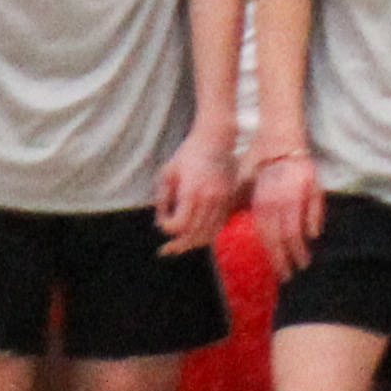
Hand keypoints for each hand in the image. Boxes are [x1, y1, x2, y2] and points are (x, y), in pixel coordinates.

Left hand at [152, 124, 233, 252]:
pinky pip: (219, 225)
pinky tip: (197, 235)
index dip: (166, 228)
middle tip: (167, 250)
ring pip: (209, 232)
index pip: (179, 224)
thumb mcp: (167, 173)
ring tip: (181, 247)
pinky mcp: (230, 200)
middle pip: (194, 233)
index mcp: (192, 192)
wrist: (215, 140)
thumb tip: (161, 222)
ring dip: (194, 243)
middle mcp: (209, 199)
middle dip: (179, 244)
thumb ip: (163, 199)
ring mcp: (222, 200)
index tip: (161, 222)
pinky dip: (208, 234)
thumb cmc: (188, 154)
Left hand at [251, 151, 324, 278]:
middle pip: (284, 240)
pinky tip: (313, 236)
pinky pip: (315, 212)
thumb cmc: (258, 161)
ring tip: (305, 262)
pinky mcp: (313, 189)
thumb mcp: (244, 185)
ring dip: (302, 249)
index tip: (280, 272)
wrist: (279, 140)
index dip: (275, 258)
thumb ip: (243, 205)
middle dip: (288, 260)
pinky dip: (314, 225)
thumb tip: (231, 223)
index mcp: (262, 205)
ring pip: (300, 230)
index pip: (269, 239)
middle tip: (291, 275)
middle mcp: (279, 204)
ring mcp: (298, 198)